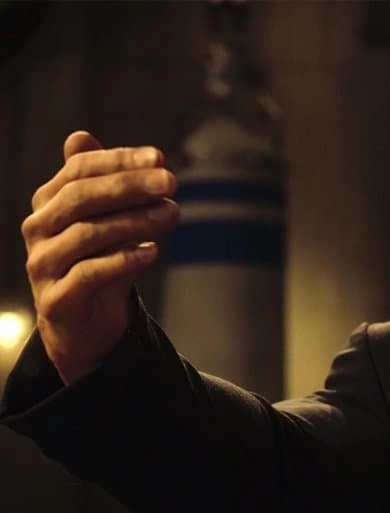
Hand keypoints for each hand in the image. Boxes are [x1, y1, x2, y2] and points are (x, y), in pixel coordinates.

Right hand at [21, 131, 179, 383]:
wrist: (85, 322)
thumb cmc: (100, 260)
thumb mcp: (106, 219)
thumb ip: (102, 182)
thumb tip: (81, 135)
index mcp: (49, 201)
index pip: (81, 169)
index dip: (120, 160)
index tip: (161, 157)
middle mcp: (39, 228)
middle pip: (82, 197)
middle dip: (130, 186)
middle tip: (171, 183)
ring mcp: (43, 264)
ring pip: (87, 234)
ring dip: (135, 221)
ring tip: (172, 214)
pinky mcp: (56, 298)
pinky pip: (89, 273)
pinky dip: (123, 259)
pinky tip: (152, 250)